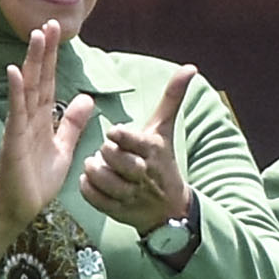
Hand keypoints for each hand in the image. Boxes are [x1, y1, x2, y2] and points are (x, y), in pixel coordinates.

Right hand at [0, 22, 96, 258]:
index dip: (54, 57)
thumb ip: (73, 124)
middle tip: (48, 23)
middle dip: (44, 51)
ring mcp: (19, 127)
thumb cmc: (36, 181)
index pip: (49, 81)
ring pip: (27, 88)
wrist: (19, 209)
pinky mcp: (13, 140)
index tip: (56, 31)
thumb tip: (87, 99)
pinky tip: (15, 71)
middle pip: (38, 78)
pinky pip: (15, 112)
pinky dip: (15, 91)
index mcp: (42, 119)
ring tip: (35, 37)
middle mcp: (28, 118)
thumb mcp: (63, 149)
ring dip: (31, 62)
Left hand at [82, 74, 190, 234]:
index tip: (114, 132)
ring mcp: (131, 195)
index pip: (127, 138)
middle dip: (104, 152)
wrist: (171, 208)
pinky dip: (87, 188)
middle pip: (111, 156)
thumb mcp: (165, 130)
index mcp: (153, 150)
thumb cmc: (163, 161)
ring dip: (93, 170)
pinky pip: (93, 198)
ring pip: (101, 178)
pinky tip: (91, 181)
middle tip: (106, 151)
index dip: (117, 133)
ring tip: (96, 165)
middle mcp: (143, 173)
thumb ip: (172, 97)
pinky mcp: (118, 211)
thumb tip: (190, 67)